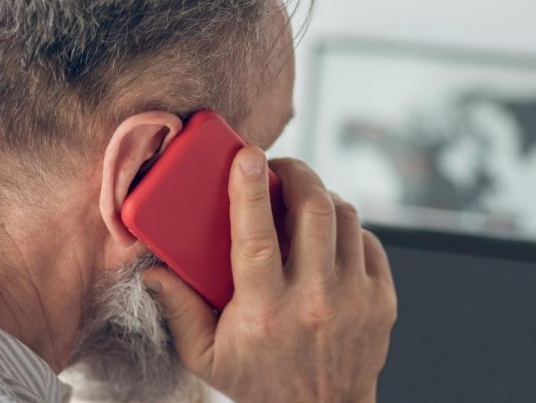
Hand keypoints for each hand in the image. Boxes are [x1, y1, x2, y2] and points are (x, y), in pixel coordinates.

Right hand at [143, 147, 396, 402]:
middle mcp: (315, 301)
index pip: (256, 237)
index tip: (247, 156)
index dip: (250, 190)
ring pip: (344, 217)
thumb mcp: (206, 356)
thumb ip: (178, 309)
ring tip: (300, 200)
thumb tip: (152, 266)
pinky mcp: (383, 300)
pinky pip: (367, 240)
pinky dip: (346, 227)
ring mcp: (355, 299)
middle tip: (277, 167)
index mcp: (264, 312)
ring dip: (319, 196)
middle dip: (296, 173)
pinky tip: (326, 236)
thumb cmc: (259, 382)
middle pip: (313, 210)